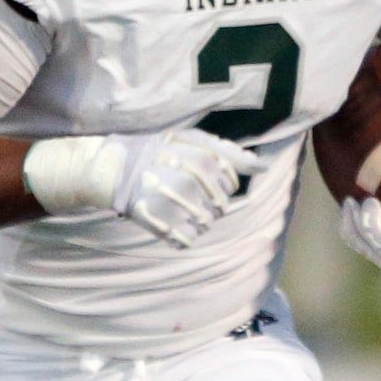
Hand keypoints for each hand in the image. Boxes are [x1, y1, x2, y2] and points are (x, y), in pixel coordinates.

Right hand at [112, 129, 264, 246]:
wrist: (117, 167)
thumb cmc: (160, 151)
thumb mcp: (194, 141)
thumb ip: (229, 153)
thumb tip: (263, 166)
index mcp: (205, 161)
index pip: (230, 186)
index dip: (218, 185)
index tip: (197, 179)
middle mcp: (195, 183)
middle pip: (221, 208)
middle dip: (207, 203)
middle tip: (183, 193)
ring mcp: (180, 206)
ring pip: (206, 224)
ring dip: (194, 219)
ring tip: (175, 206)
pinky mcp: (166, 225)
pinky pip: (189, 239)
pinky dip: (182, 235)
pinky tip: (170, 221)